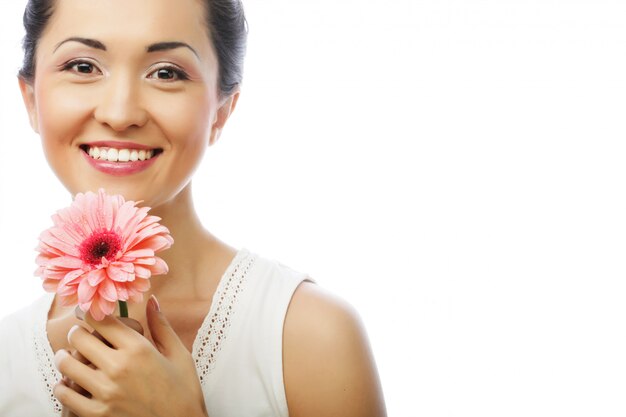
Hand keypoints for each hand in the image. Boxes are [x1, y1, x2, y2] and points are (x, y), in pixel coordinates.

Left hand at [53, 297, 207, 416]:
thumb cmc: (184, 391)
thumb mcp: (179, 354)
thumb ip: (161, 325)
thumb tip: (152, 300)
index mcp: (139, 348)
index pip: (102, 320)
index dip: (90, 312)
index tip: (88, 312)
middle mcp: (119, 367)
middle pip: (79, 337)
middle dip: (77, 332)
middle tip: (80, 334)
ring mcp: (105, 392)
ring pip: (67, 364)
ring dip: (66, 357)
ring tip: (70, 357)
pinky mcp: (97, 414)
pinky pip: (65, 394)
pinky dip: (63, 386)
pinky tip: (71, 383)